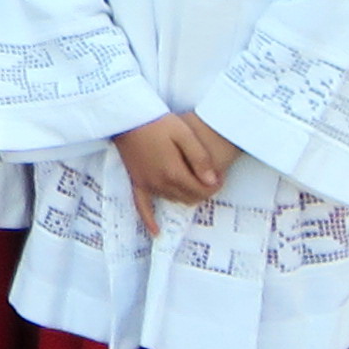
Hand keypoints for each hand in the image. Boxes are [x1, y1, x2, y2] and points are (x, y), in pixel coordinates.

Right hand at [116, 110, 234, 234]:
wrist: (128, 117)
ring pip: (173, 200)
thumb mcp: (184, 133)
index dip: (215, 186)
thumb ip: (200, 158)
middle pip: (189, 197)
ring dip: (186, 196)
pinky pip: (142, 206)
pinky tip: (156, 231)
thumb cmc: (158, 122)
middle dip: (203, 191)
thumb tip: (212, 181)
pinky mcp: (137, 182)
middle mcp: (160, 183)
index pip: (201, 190)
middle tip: (209, 177)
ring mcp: (147, 184)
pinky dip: (149, 220)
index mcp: (174, 172)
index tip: (220, 175)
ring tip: (193, 182)